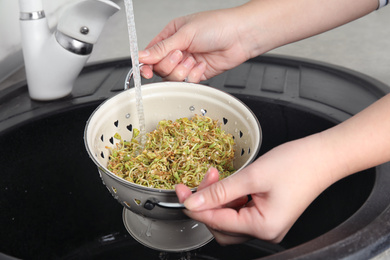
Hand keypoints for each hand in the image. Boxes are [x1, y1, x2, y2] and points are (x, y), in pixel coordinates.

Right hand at [139, 7, 257, 82]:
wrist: (241, 36)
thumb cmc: (217, 25)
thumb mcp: (185, 33)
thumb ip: (162, 48)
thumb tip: (141, 56)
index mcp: (171, 35)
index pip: (151, 53)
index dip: (146, 64)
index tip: (146, 72)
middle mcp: (178, 49)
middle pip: (160, 68)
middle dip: (170, 65)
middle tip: (181, 55)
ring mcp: (188, 63)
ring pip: (173, 77)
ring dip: (183, 70)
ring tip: (194, 60)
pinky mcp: (198, 73)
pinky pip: (188, 82)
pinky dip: (195, 75)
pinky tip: (202, 65)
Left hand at [175, 134, 339, 244]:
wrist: (323, 156)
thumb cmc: (297, 164)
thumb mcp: (252, 176)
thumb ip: (220, 191)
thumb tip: (194, 202)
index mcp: (263, 227)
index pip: (217, 221)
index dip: (196, 206)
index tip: (181, 192)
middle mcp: (265, 231)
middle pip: (220, 225)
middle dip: (207, 202)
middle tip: (200, 180)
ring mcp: (266, 223)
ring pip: (228, 217)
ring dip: (218, 197)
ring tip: (216, 174)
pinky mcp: (267, 213)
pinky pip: (239, 210)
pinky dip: (229, 196)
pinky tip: (228, 180)